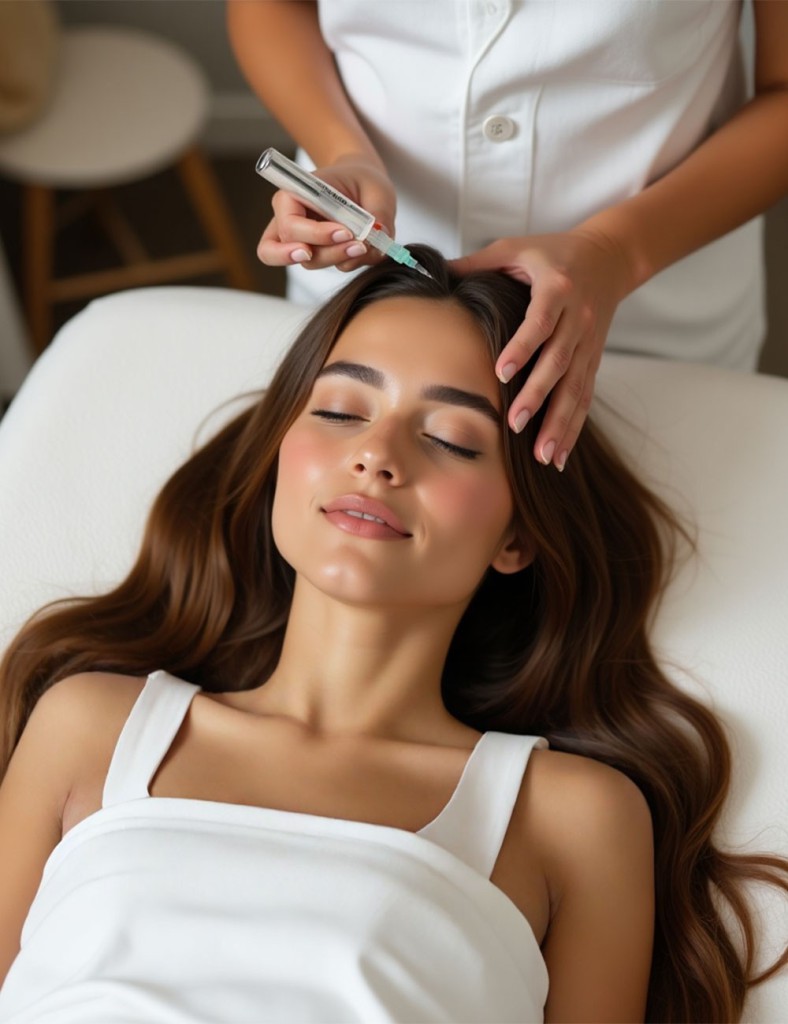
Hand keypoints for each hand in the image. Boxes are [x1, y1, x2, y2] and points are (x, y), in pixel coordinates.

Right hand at [257, 155, 396, 272]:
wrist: (363, 186)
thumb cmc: (362, 180)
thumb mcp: (376, 188)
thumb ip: (378, 212)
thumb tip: (379, 235)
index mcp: (293, 195)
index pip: (289, 224)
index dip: (315, 233)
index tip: (346, 232)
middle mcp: (291, 220)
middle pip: (292, 248)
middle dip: (325, 252)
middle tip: (356, 247)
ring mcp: (302, 241)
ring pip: (309, 262)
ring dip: (338, 258)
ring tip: (364, 247)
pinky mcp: (319, 254)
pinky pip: (327, 265)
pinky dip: (346, 261)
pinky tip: (363, 250)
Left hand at [450, 229, 632, 469]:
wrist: (608, 257)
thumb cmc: (552, 252)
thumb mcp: (515, 248)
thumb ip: (477, 264)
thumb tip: (436, 274)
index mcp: (557, 288)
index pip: (541, 321)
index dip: (523, 346)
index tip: (501, 372)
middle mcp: (578, 319)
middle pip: (560, 362)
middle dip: (539, 395)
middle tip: (516, 425)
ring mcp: (588, 344)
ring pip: (576, 388)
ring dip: (560, 424)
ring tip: (543, 456)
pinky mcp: (593, 361)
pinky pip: (584, 399)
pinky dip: (572, 429)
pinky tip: (558, 457)